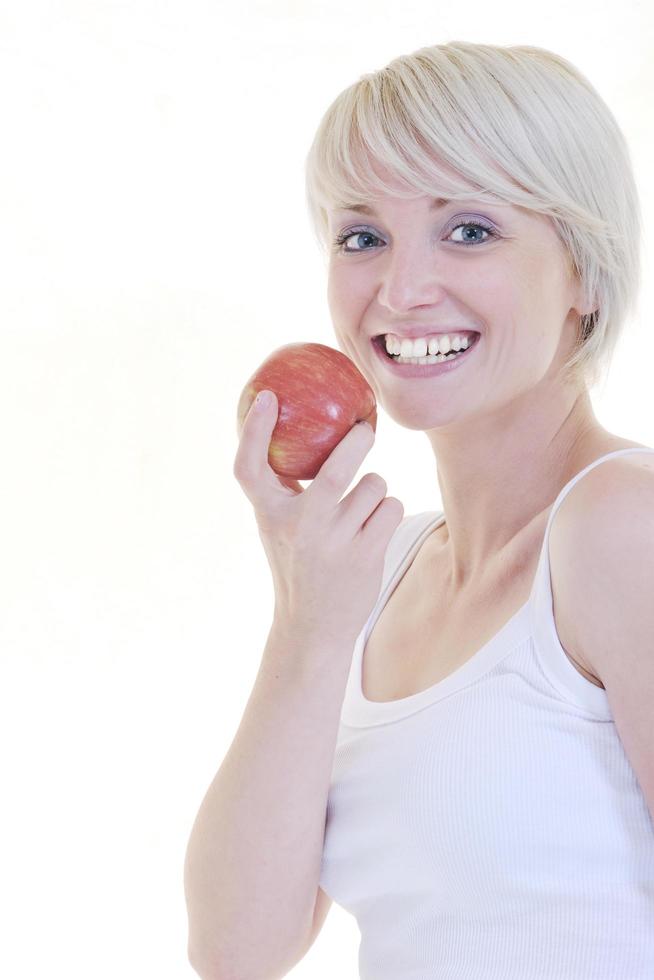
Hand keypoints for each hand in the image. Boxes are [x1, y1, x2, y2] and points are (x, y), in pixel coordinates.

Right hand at [233, 390, 403, 644]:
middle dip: (359, 440)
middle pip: (338, 466)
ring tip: (360, 513)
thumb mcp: (278, 526)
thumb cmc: (296, 562)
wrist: (313, 625)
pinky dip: (387, 512)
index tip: (268, 398)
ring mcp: (335, 541)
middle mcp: (300, 526)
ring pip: (375, 486)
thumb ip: (283, 487)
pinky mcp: (367, 554)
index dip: (254, 430)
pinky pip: (392, 507)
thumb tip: (291, 430)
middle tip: (365, 430)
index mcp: (270, 515)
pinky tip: (372, 531)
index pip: (249, 467)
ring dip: (375, 491)